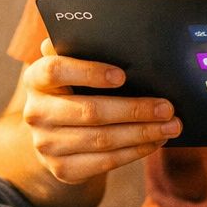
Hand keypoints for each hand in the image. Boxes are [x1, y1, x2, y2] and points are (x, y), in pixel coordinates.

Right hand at [21, 39, 180, 183]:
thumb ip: (82, 51)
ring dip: (142, 133)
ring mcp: (46, 145)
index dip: (89, 72)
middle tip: (167, 107)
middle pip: (90, 111)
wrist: (56, 133)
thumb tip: (111, 38)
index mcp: (36, 79)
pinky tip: (154, 142)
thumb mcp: (74, 69)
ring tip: (170, 126)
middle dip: (135, 109)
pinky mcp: (62, 169)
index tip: (122, 75)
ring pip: (102, 140)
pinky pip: (105, 162)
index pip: (56, 71)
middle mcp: (35, 113)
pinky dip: (135, 151)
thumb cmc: (74, 89)